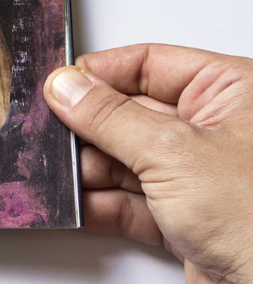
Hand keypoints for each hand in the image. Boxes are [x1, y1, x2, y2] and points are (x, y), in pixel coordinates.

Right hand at [44, 45, 252, 283]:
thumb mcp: (172, 150)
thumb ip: (110, 117)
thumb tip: (68, 89)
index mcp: (232, 93)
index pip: (152, 64)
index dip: (102, 74)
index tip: (61, 85)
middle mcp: (218, 131)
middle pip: (131, 113)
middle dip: (89, 128)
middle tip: (50, 133)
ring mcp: (201, 177)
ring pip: (126, 160)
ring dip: (89, 169)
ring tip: (59, 173)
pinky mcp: (186, 219)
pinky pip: (130, 201)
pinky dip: (100, 203)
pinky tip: (76, 202)